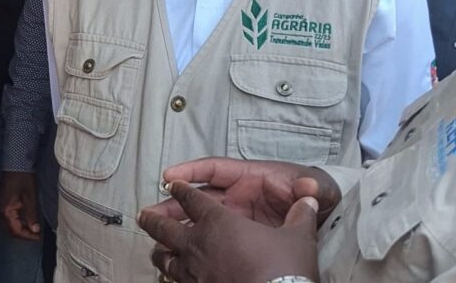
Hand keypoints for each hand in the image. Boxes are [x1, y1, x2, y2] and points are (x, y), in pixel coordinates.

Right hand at [0, 171, 41, 240]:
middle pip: (10, 230)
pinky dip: (17, 223)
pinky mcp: (2, 204)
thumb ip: (32, 215)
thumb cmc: (23, 178)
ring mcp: (0, 207)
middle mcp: (0, 211)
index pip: (15, 230)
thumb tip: (35, 230)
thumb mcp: (30, 196)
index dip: (27, 236)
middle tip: (36, 236)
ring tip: (33, 230)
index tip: (38, 238)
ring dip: (20, 230)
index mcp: (6, 210)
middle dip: (23, 235)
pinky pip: (8, 219)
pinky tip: (27, 221)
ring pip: (9, 226)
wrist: (15, 163)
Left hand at [138, 182, 320, 282]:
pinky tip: (176, 277)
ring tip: (156, 248)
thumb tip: (311, 198)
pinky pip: (176, 280)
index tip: (173, 184)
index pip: (192, 198)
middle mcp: (198, 243)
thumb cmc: (284, 269)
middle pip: (164, 226)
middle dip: (153, 218)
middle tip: (144, 214)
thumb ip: (301, 215)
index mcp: (218, 222)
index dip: (181, 189)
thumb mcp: (298, 238)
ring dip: (159, 250)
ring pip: (164, 257)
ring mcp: (193, 271)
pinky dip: (172, 275)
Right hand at [160, 157, 341, 226]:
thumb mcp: (315, 189)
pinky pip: (210, 236)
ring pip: (199, 218)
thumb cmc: (314, 193)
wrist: (324, 211)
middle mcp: (238, 195)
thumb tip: (308, 188)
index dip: (191, 171)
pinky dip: (193, 243)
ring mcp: (236, 216)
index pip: (215, 169)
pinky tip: (177, 253)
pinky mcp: (237, 235)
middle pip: (199, 197)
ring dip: (177, 224)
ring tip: (155, 235)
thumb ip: (310, 189)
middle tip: (151, 213)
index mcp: (251, 177)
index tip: (170, 177)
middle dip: (174, 203)